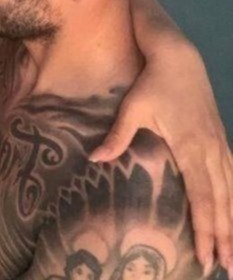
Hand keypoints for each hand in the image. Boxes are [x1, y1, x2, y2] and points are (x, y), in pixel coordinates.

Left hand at [89, 43, 231, 276]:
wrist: (178, 56)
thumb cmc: (152, 82)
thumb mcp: (132, 108)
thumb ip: (118, 136)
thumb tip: (95, 159)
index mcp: (191, 148)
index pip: (203, 198)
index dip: (206, 229)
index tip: (207, 257)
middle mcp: (211, 150)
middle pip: (222, 201)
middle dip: (225, 237)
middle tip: (227, 269)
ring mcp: (219, 143)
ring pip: (232, 190)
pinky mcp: (219, 136)